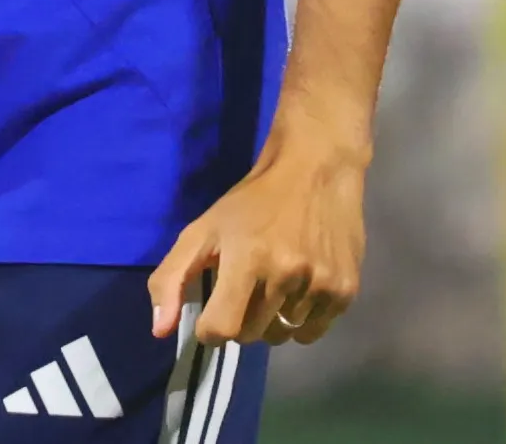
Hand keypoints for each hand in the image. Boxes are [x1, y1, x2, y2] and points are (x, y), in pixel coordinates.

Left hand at [149, 130, 367, 348]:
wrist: (316, 169)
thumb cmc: (253, 201)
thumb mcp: (203, 229)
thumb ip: (172, 279)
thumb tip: (160, 330)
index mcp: (247, 259)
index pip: (222, 330)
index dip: (211, 327)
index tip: (214, 309)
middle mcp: (286, 275)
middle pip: (251, 335)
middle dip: (240, 319)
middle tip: (245, 288)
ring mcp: (319, 285)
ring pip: (281, 336)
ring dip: (271, 320)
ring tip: (273, 285)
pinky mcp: (345, 291)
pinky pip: (311, 333)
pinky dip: (299, 321)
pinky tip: (297, 290)